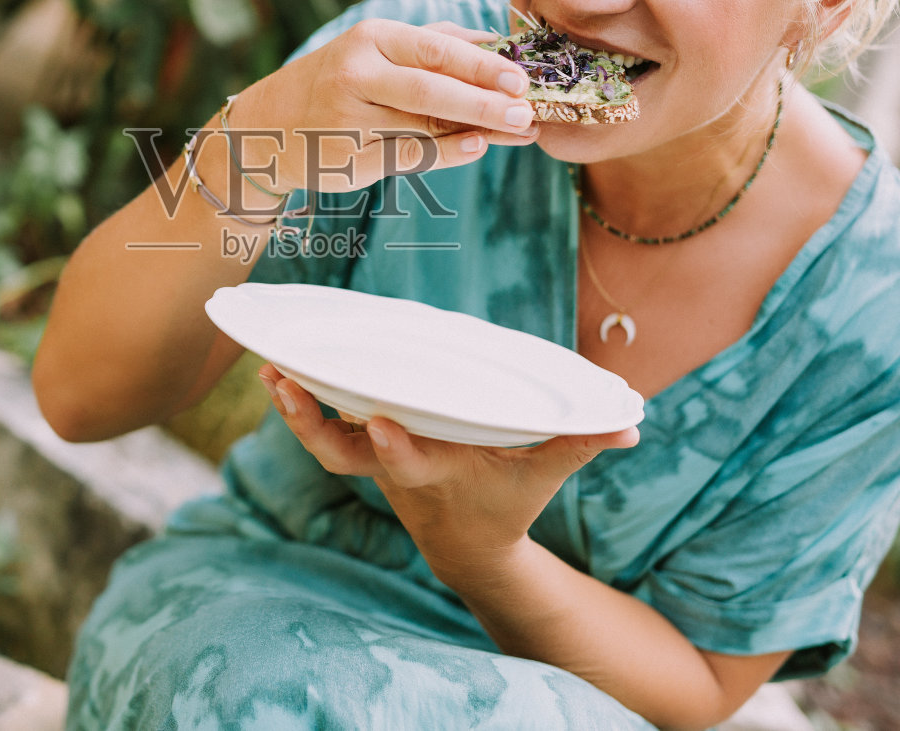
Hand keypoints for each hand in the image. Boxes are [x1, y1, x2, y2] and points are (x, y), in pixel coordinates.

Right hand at [227, 19, 539, 194]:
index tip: (521, 77)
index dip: (482, 65)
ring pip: (425, 127)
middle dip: (485, 102)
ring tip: (519, 132)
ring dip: (478, 130)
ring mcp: (349, 120)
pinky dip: (449, 153)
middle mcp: (356, 75)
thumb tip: (499, 43)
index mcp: (370, 39)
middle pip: (431, 89)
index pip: (435, 49)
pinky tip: (477, 147)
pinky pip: (410, 157)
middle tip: (527, 111)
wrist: (268, 127)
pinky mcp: (349, 159)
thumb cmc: (338, 80)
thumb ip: (435, 42)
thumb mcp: (376, 48)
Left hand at [260, 363, 638, 587]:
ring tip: (268, 369)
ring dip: (291, 409)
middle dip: (313, 428)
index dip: (391, 447)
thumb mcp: (543, 471)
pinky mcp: (357, 438)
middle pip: (341, 455)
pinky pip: (319, 418)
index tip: (379, 423)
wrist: (463, 538)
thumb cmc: (506, 496)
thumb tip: (631, 424)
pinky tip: (273, 362)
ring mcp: (369, 454)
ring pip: (321, 438)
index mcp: (434, 471)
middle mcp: (392, 464)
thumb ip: (580, 444)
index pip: (406, 462)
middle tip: (287, 389)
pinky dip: (296, 396)